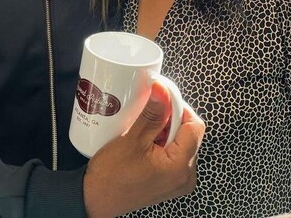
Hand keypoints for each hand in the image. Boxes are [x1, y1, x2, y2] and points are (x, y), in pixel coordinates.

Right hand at [83, 81, 204, 217]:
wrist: (95, 200)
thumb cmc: (111, 177)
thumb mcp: (133, 139)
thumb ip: (152, 113)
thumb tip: (163, 90)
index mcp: (181, 167)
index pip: (194, 126)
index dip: (179, 108)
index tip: (162, 100)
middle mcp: (185, 176)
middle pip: (188, 134)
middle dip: (170, 120)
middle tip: (149, 113)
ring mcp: (178, 180)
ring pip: (180, 142)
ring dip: (164, 130)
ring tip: (144, 127)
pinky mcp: (169, 180)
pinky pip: (173, 153)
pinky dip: (161, 142)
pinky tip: (145, 139)